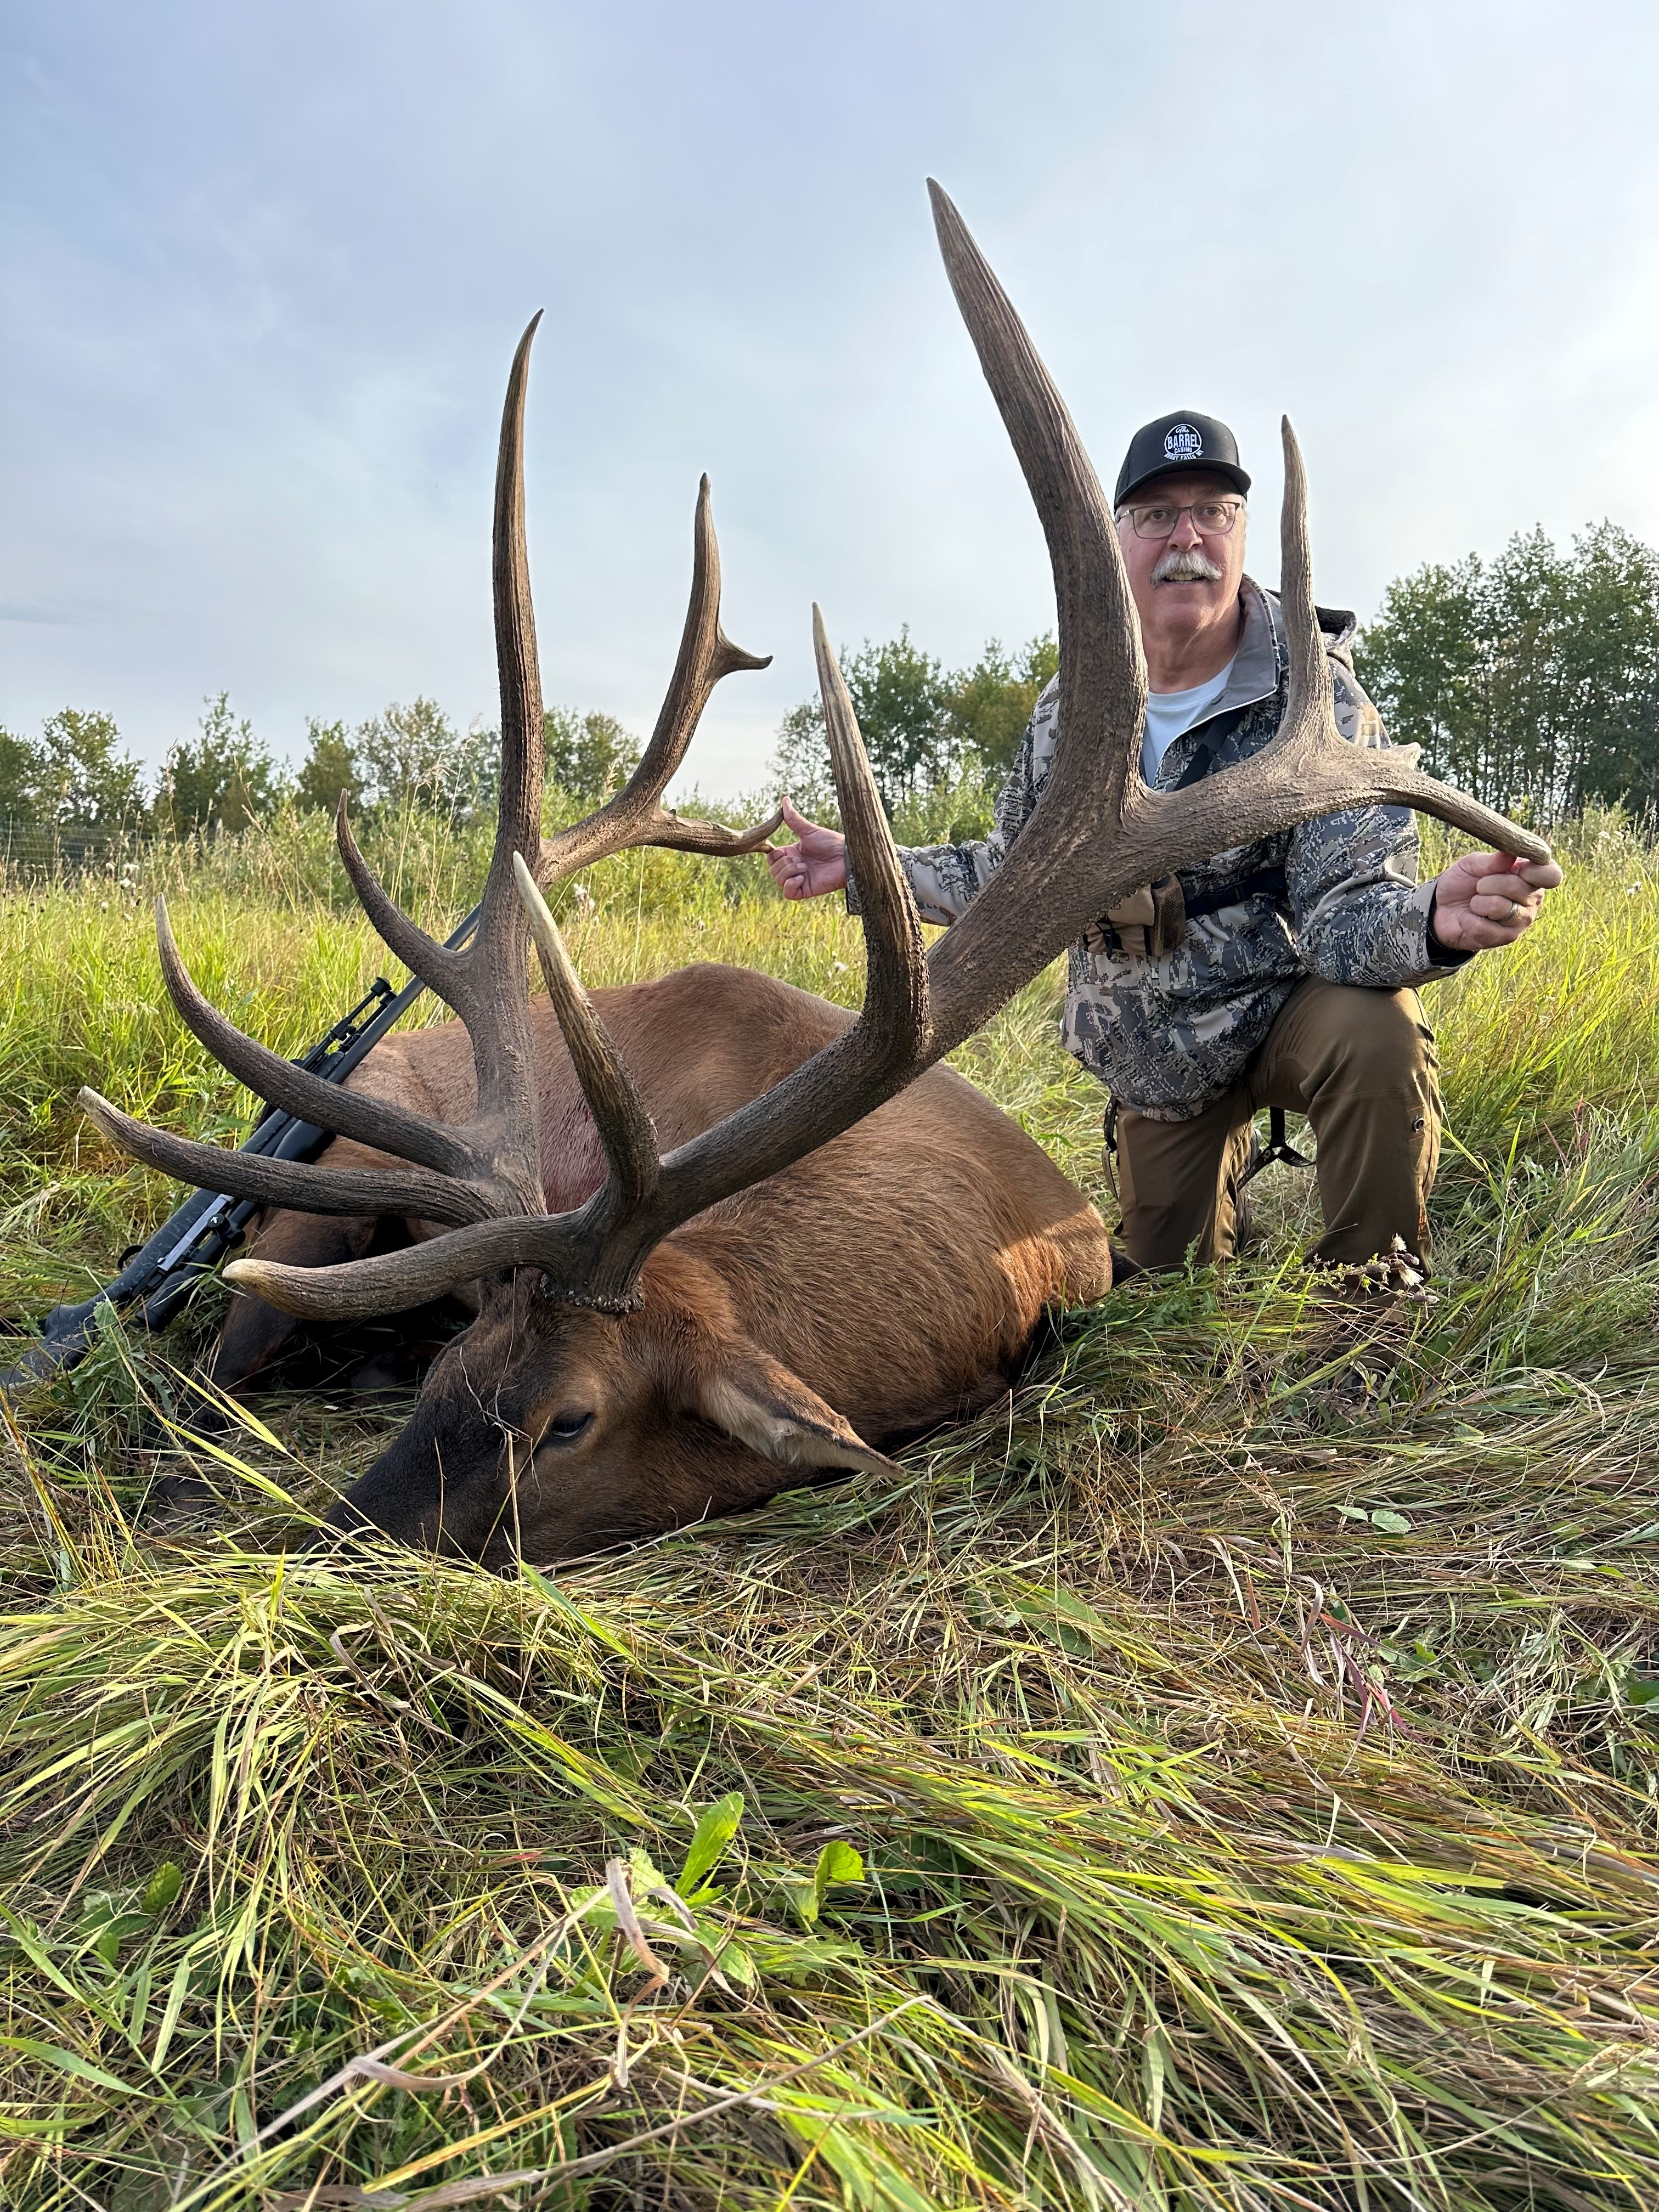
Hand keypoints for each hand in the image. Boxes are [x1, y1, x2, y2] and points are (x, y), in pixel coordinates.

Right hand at [766, 797, 847, 899]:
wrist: (847, 857)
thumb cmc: (831, 842)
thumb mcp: (809, 830)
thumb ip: (793, 819)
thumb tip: (784, 799)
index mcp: (793, 853)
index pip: (771, 858)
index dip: (773, 855)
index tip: (783, 851)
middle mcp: (794, 867)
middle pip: (773, 870)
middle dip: (783, 863)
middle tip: (800, 860)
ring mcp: (799, 880)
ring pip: (779, 880)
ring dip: (788, 872)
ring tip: (804, 867)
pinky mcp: (805, 890)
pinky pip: (787, 893)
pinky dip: (790, 885)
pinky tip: (801, 877)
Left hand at [1429, 849, 1563, 952]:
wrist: (1441, 909)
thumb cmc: (1463, 882)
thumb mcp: (1472, 865)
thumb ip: (1493, 860)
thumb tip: (1510, 852)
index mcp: (1531, 876)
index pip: (1552, 875)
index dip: (1535, 870)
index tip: (1516, 867)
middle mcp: (1532, 900)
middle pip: (1521, 888)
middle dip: (1490, 883)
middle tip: (1479, 886)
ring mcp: (1521, 921)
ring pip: (1501, 908)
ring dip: (1478, 903)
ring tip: (1474, 903)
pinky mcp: (1505, 938)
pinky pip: (1483, 927)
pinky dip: (1467, 920)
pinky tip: (1467, 918)